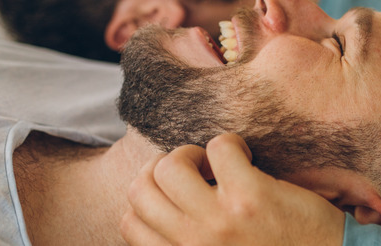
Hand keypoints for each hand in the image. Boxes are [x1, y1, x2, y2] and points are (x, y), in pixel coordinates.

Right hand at [121, 134, 345, 245]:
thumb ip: (191, 242)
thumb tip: (167, 207)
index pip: (129, 222)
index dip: (149, 197)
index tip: (177, 192)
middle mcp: (193, 245)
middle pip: (139, 187)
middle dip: (164, 169)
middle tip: (197, 172)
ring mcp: (220, 222)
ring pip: (168, 165)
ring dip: (191, 153)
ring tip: (217, 164)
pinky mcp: (251, 196)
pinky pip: (219, 146)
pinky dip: (231, 144)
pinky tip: (249, 159)